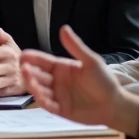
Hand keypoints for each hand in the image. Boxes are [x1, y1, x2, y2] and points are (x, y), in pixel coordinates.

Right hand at [19, 25, 138, 135]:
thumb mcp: (91, 61)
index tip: (23, 55)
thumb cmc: (104, 81)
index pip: (43, 61)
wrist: (114, 105)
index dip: (33, 58)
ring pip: (40, 90)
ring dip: (33, 85)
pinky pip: (48, 105)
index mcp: (62, 68)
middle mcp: (57, 81)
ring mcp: (57, 95)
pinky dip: (43, 101)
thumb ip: (75, 47)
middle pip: (38, 75)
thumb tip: (63, 28)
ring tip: (30, 81)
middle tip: (23, 68)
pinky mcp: (60, 109)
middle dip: (29, 72)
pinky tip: (40, 96)